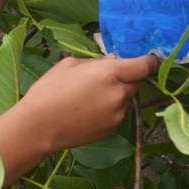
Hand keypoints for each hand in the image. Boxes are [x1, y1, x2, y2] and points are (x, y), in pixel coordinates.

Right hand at [15, 54, 157, 151]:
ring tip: (91, 96)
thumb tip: (112, 61)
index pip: (143, 66)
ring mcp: (117, 114)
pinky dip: (110, 108)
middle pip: (137, 82)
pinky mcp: (112, 128)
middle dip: (129, 77)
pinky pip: (118, 113)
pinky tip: (89, 110)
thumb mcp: (69, 64)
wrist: (38, 126)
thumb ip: (96, 62)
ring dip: (117, 93)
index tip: (149, 60)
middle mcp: (118, 94)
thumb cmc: (49, 90)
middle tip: (108, 77)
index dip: (149, 62)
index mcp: (108, 73)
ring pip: (126, 98)